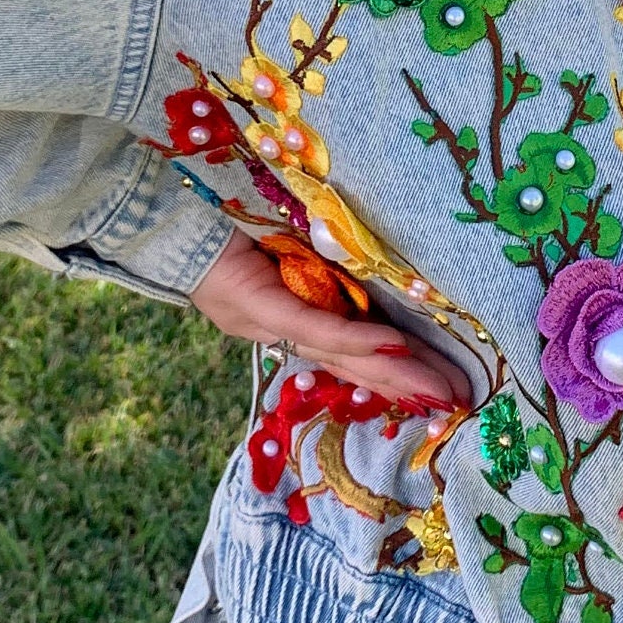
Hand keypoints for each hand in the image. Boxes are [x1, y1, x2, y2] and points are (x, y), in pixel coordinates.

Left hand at [189, 231, 469, 410]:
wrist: (163, 219)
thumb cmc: (221, 222)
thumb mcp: (281, 246)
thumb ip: (317, 268)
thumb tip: (367, 278)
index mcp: (286, 316)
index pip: (349, 352)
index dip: (396, 372)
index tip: (440, 388)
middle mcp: (279, 330)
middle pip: (353, 365)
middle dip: (409, 385)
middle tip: (460, 403)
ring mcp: (268, 322)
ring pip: (342, 356)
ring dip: (395, 374)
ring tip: (439, 390)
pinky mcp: (256, 306)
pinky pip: (313, 327)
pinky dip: (353, 339)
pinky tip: (391, 348)